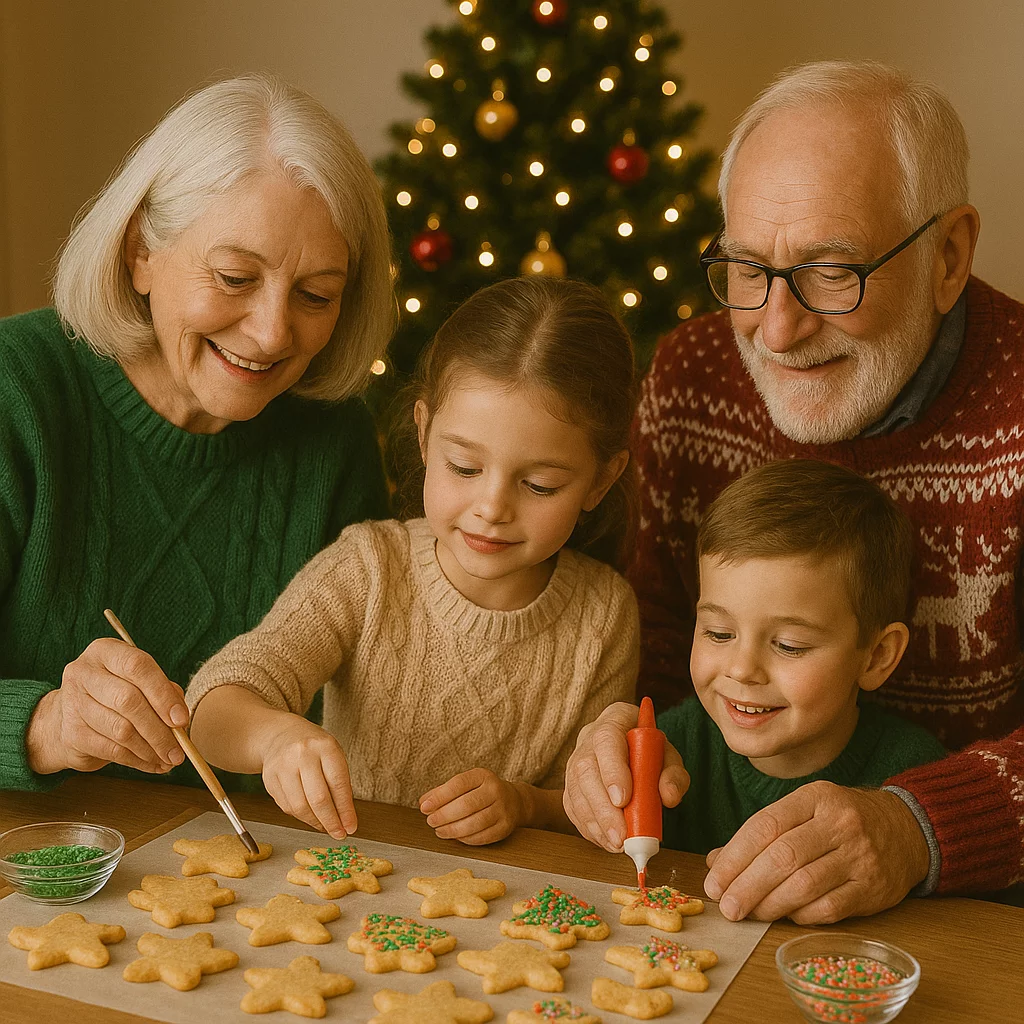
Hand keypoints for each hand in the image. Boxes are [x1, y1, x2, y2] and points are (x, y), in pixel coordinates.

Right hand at [25, 639, 188, 774]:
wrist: (66, 718)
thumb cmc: (114, 694)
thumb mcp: (139, 682)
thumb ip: (164, 691)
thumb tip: (180, 719)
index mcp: (105, 651)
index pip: (138, 666)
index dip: (163, 694)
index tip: (181, 719)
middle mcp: (84, 672)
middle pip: (128, 700)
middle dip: (159, 729)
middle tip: (178, 749)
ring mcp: (73, 702)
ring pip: (120, 729)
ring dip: (150, 748)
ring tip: (169, 759)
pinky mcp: (71, 733)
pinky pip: (111, 750)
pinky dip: (137, 760)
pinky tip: (152, 764)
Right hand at [260, 716, 356, 839]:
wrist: (280, 734)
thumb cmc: (314, 748)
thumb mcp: (333, 756)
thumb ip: (340, 784)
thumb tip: (346, 819)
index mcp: (324, 746)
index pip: (338, 784)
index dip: (345, 810)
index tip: (351, 827)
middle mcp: (302, 754)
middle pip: (318, 798)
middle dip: (330, 822)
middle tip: (339, 833)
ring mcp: (282, 766)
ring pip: (300, 806)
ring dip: (315, 822)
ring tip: (325, 826)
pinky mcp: (269, 778)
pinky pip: (287, 807)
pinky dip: (300, 817)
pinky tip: (309, 816)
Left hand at [419, 768, 525, 844]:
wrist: (514, 801)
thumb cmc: (482, 792)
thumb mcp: (465, 785)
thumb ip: (443, 792)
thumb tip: (424, 802)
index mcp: (482, 776)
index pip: (458, 784)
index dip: (439, 797)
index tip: (425, 807)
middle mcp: (495, 790)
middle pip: (466, 805)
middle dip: (444, 815)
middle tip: (431, 821)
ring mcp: (503, 809)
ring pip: (474, 823)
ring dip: (453, 829)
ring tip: (439, 831)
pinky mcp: (505, 827)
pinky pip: (482, 836)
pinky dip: (465, 839)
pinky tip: (455, 836)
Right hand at [562, 701, 688, 851]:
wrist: (632, 747)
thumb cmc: (650, 751)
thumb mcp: (669, 756)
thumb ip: (673, 774)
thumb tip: (669, 797)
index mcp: (615, 719)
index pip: (607, 740)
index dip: (612, 771)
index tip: (623, 800)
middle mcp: (588, 737)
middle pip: (585, 770)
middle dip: (603, 808)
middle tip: (622, 837)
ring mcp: (574, 760)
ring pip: (575, 791)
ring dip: (596, 823)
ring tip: (617, 845)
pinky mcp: (569, 783)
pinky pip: (572, 807)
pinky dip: (589, 828)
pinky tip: (607, 841)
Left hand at [704, 782, 929, 923]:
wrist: (907, 828)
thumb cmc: (841, 819)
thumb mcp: (804, 810)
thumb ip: (762, 833)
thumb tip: (716, 862)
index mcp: (815, 797)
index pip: (766, 825)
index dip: (735, 855)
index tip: (714, 880)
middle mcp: (839, 824)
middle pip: (783, 856)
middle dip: (747, 884)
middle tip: (726, 905)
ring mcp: (860, 856)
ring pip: (804, 885)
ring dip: (769, 904)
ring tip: (747, 913)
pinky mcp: (874, 889)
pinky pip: (830, 908)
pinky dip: (800, 915)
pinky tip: (783, 916)